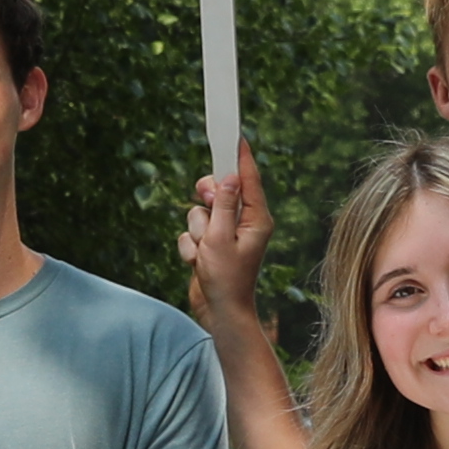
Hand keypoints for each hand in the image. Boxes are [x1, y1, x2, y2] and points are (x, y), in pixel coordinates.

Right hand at [178, 157, 279, 340]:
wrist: (219, 313)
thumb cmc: (226, 280)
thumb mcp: (221, 239)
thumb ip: (223, 206)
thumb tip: (229, 178)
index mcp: (256, 218)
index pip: (248, 178)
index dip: (239, 156)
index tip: (235, 135)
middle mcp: (243, 222)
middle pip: (220, 190)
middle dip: (207, 202)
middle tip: (207, 213)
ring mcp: (226, 233)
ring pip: (200, 211)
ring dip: (197, 232)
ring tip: (205, 253)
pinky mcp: (211, 244)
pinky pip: (192, 231)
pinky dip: (191, 246)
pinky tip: (198, 262)